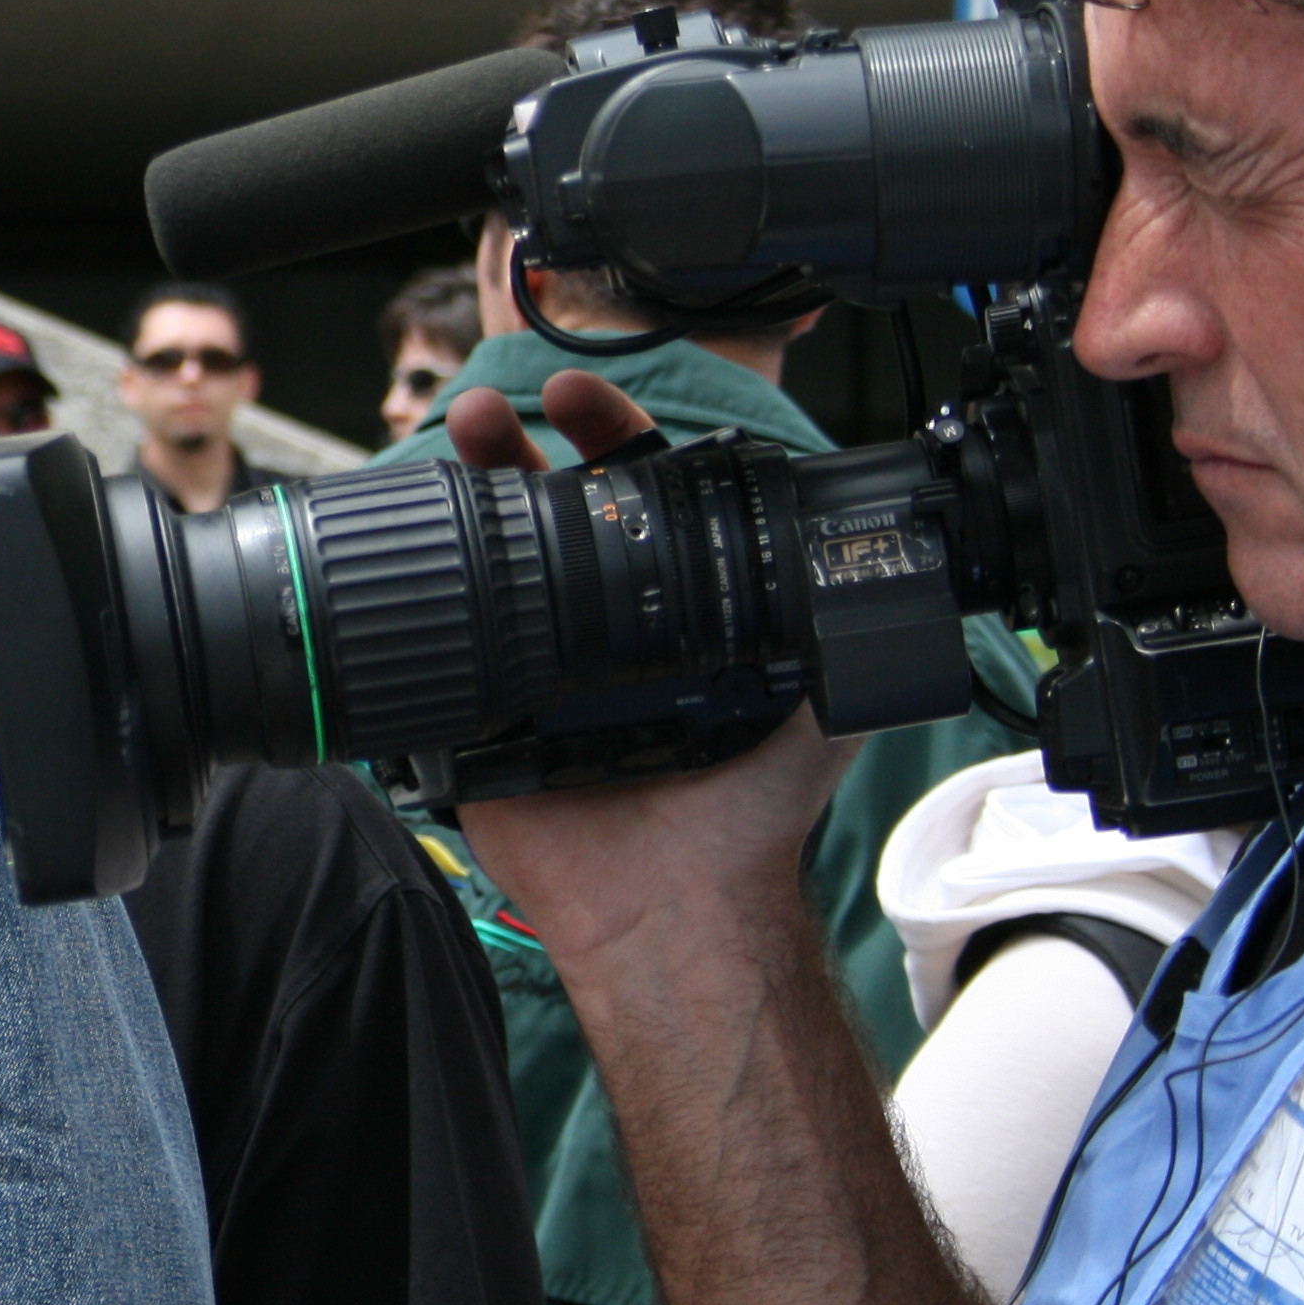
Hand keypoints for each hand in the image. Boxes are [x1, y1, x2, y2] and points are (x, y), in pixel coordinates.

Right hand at [436, 378, 855, 982]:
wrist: (676, 905)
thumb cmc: (750, 815)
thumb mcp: (821, 703)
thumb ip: (851, 634)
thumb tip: (899, 567)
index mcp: (668, 610)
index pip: (632, 496)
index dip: (606, 434)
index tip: (578, 399)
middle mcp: (595, 630)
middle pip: (540, 510)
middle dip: (510, 448)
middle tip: (490, 413)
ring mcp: (528, 670)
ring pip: (482, 562)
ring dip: (459, 492)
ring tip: (451, 440)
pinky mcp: (475, 721)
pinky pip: (437, 653)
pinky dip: (411, 596)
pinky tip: (404, 541)